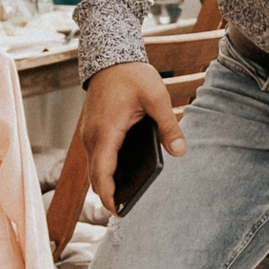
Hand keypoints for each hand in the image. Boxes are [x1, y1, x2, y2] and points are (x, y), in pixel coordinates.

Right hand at [75, 60, 184, 216]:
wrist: (109, 56)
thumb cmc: (132, 76)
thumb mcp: (157, 98)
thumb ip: (169, 126)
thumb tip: (180, 151)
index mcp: (105, 133)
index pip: (102, 174)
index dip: (109, 196)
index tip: (119, 211)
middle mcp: (91, 137)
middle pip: (95, 176)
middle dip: (107, 195)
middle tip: (126, 209)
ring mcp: (88, 134)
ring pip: (94, 167)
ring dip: (105, 182)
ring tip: (125, 197)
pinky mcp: (91, 130)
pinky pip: (96, 156)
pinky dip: (104, 169)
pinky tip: (121, 174)